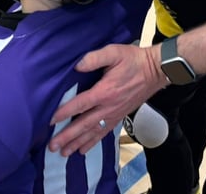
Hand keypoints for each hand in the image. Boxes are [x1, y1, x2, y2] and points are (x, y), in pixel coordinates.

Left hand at [47, 44, 161, 156]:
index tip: (50, 121)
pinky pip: (104, 132)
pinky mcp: (119, 117)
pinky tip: (83, 150)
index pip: (80, 104)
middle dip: (68, 136)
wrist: (155, 71)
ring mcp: (114, 114)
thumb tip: (76, 65)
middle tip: (52, 146)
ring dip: (77, 143)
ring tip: (64, 153)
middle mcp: (108, 107)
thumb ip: (94, 58)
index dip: (64, 112)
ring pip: (93, 132)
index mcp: (105, 91)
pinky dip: (92, 143)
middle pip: (84, 125)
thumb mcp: (113, 52)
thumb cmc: (133, 60)